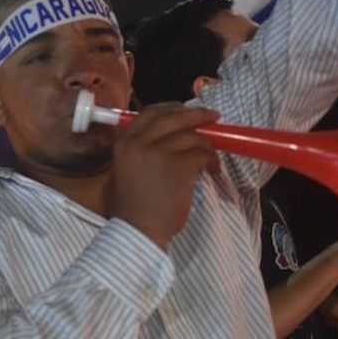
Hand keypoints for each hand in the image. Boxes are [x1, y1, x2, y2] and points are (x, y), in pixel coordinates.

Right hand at [111, 103, 219, 248]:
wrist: (139, 230)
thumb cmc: (136, 205)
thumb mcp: (129, 168)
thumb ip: (144, 148)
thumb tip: (178, 132)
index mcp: (124, 143)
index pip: (150, 112)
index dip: (172, 108)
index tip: (185, 111)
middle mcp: (138, 143)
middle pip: (174, 117)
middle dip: (197, 115)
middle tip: (213, 117)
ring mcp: (157, 153)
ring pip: (193, 137)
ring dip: (207, 147)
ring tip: (209, 162)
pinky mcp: (178, 166)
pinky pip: (203, 154)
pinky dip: (212, 162)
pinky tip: (211, 171)